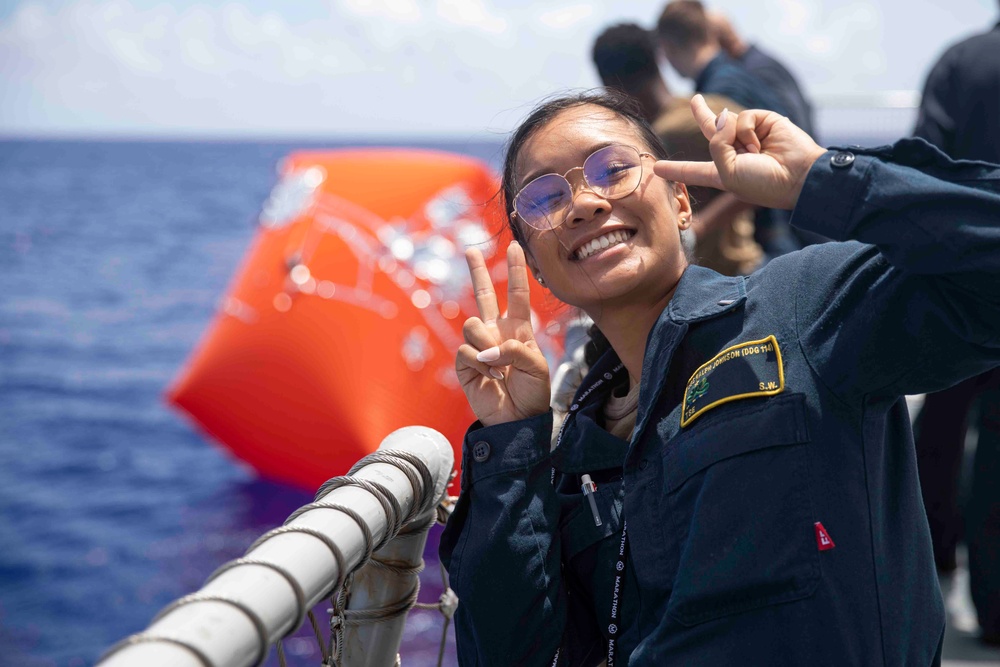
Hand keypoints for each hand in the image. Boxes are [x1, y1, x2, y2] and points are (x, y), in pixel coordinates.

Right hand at [456, 242, 550, 426]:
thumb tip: (487, 348)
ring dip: (487, 345)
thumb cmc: (533, 393)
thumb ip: (515, 349)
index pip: (518, 294)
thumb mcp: (536, 367)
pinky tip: (490, 376)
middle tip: (470, 250)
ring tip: (499, 367)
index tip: (516, 247)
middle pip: (484, 296)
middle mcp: (496, 333)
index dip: (517, 271)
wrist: (518, 420)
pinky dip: (480, 363)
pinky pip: (466, 350)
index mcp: (519, 329)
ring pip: (472, 325)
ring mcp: (479, 347)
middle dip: (477, 272)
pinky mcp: (465, 363)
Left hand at [653, 94, 827, 209]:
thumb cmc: (762, 183)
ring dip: (735, 137)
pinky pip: (743, 117)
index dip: (676, 170)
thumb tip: (723, 114)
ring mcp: (749, 136)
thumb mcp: (728, 174)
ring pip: (725, 123)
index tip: (657, 168)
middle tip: (693, 98)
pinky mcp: (763, 122)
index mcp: (723, 173)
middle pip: (711, 130)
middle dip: (701, 114)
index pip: (693, 170)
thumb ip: (716, 146)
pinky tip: (759, 143)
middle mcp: (734, 153)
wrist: (798, 176)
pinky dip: (747, 130)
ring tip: (754, 153)